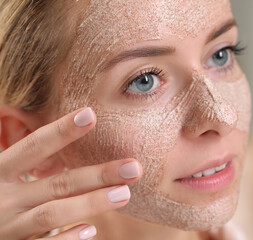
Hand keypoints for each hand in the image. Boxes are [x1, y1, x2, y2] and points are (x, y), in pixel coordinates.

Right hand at [0, 107, 142, 239]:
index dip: (61, 131)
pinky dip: (67, 239)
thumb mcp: (5, 176)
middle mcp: (4, 198)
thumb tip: (79, 132)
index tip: (90, 114)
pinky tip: (92, 230)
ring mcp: (8, 227)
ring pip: (53, 214)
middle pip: (57, 184)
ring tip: (124, 194)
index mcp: (0, 171)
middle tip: (133, 167)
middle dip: (97, 175)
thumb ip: (31, 161)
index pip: (33, 146)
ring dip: (91, 204)